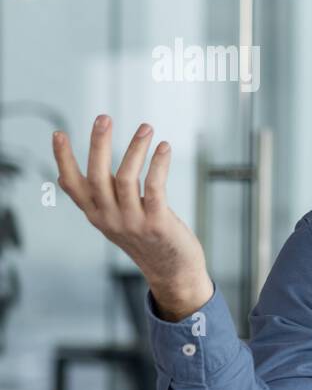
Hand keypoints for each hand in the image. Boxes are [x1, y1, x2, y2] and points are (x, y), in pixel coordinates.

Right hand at [53, 115, 212, 320]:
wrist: (173, 272)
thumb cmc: (147, 240)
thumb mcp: (115, 220)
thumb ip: (97, 199)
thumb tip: (65, 178)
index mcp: (96, 215)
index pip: (72, 185)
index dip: (63, 159)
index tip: (59, 133)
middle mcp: (109, 218)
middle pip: (97, 175)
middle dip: (98, 144)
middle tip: (103, 118)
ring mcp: (132, 222)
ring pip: (126, 177)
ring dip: (135, 148)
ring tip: (146, 128)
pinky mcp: (157, 223)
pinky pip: (154, 187)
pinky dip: (158, 163)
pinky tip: (164, 148)